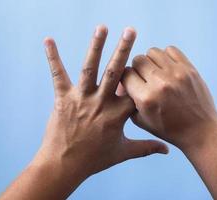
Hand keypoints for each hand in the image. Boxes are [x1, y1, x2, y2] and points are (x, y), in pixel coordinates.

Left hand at [35, 26, 167, 179]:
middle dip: (124, 50)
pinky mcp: (63, 98)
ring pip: (90, 68)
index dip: (141, 78)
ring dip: (96, 46)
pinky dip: (53, 57)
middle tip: (130, 30)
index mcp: (118, 115)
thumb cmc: (95, 159)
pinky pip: (58, 75)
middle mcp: (101, 103)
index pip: (134, 91)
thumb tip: (167, 151)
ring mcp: (81, 98)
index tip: (146, 65)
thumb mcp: (124, 152)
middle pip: (116, 72)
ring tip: (102, 28)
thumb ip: (147, 148)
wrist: (65, 165)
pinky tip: (49, 40)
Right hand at [120, 46, 216, 150]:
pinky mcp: (189, 69)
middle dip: (137, 69)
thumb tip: (121, 83)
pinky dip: (166, 57)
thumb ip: (128, 100)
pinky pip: (171, 50)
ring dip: (151, 61)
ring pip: (153, 52)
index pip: (126, 74)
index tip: (131, 84)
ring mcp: (176, 74)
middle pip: (138, 60)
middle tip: (144, 79)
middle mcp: (160, 83)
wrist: (200, 131)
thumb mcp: (141, 120)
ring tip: (156, 73)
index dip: (126, 79)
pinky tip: (168, 69)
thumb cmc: (168, 128)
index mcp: (146, 98)